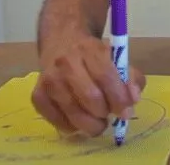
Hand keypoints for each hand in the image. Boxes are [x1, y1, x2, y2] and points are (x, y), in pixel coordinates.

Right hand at [31, 36, 146, 136]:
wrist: (62, 41)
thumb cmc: (93, 55)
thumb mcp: (116, 58)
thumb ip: (131, 78)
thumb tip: (132, 99)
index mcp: (90, 50)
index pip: (106, 78)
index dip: (119, 99)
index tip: (126, 112)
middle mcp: (66, 63)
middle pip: (90, 98)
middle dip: (105, 113)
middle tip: (109, 115)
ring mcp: (49, 79)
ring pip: (73, 113)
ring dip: (91, 125)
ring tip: (97, 121)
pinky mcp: (37, 94)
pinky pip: (57, 121)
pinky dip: (72, 127)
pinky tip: (78, 119)